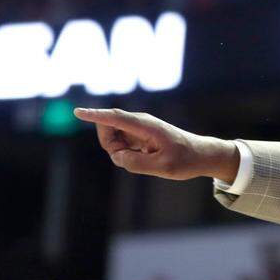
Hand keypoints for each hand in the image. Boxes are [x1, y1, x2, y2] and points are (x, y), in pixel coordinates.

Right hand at [73, 108, 240, 181]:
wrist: (201, 154)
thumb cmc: (186, 160)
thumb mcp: (163, 167)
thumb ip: (136, 163)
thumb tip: (117, 156)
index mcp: (146, 126)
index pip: (115, 118)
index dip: (95, 116)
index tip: (78, 112)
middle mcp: (139, 122)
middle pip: (107, 130)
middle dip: (112, 147)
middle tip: (137, 160)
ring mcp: (138, 128)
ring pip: (113, 140)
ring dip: (121, 152)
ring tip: (148, 159)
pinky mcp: (138, 134)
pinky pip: (121, 144)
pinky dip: (128, 154)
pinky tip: (148, 157)